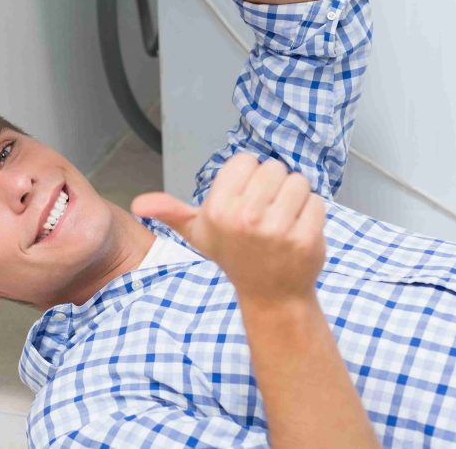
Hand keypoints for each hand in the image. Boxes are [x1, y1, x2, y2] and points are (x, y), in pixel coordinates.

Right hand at [132, 153, 327, 305]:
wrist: (271, 295)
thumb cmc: (234, 255)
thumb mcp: (198, 233)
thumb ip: (171, 212)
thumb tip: (139, 205)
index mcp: (218, 209)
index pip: (246, 160)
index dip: (247, 178)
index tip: (243, 201)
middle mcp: (245, 218)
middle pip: (274, 167)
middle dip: (272, 187)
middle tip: (264, 214)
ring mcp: (277, 230)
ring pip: (298, 181)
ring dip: (294, 198)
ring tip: (281, 221)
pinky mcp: (306, 238)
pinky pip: (316, 201)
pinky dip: (311, 213)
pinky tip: (297, 231)